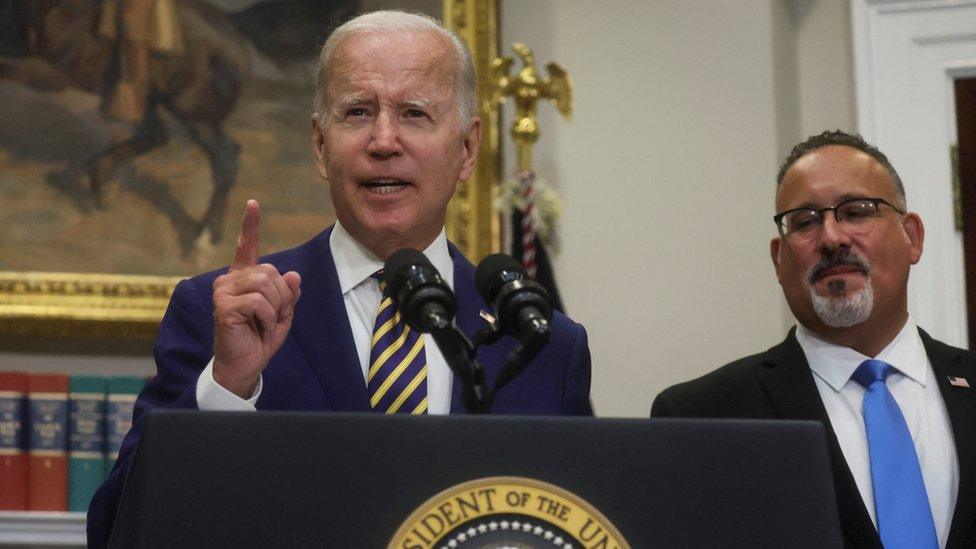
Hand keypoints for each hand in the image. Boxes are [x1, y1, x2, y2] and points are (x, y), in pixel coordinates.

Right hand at [212, 200, 301, 397]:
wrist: (246, 365)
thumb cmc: (261, 337)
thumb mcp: (283, 313)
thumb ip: (289, 293)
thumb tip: (293, 274)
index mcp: (244, 278)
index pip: (247, 246)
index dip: (250, 224)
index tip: (253, 203)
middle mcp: (229, 279)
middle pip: (270, 271)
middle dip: (282, 296)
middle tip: (273, 316)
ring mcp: (223, 291)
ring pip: (265, 284)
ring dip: (276, 308)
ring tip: (265, 322)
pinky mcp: (223, 306)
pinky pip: (258, 301)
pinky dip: (268, 317)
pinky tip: (259, 328)